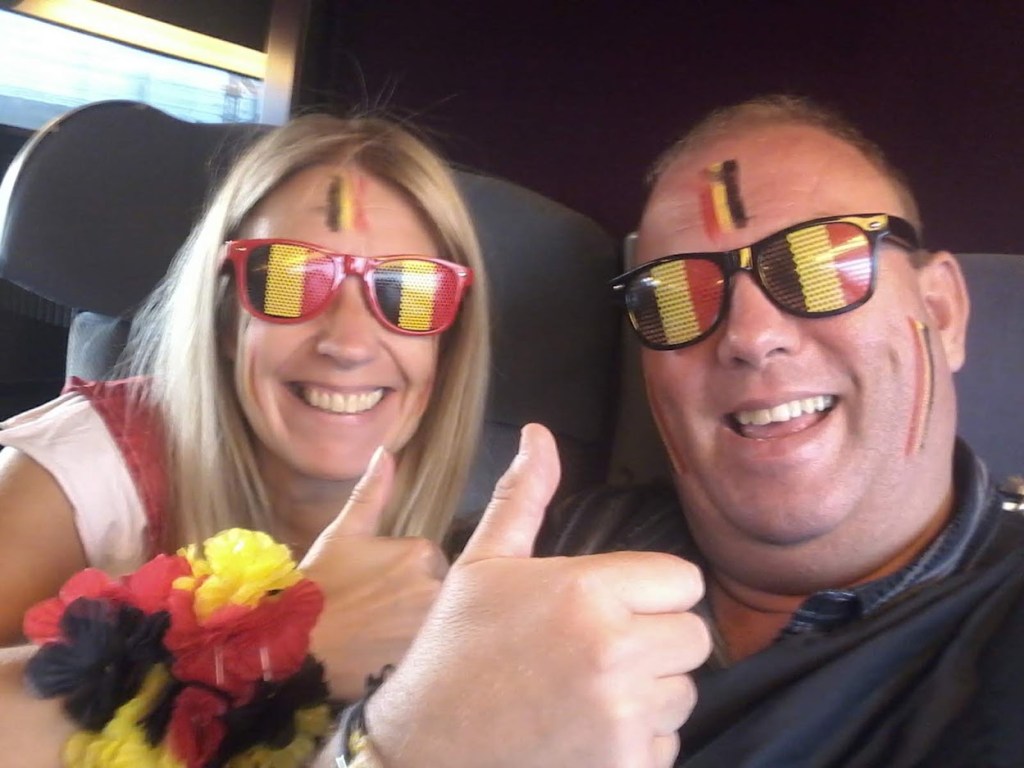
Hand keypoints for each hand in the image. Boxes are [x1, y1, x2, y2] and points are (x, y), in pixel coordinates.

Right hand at [300, 448, 448, 700]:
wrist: (289, 647)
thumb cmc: (315, 589)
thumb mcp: (341, 535)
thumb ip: (371, 493)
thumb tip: (386, 452)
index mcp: (422, 552)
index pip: (429, 561)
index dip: (401, 576)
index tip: (375, 590)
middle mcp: (437, 586)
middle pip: (439, 591)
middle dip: (413, 602)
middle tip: (374, 616)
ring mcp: (434, 628)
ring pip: (437, 622)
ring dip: (416, 629)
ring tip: (377, 640)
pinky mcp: (426, 664)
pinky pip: (434, 656)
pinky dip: (414, 656)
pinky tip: (384, 660)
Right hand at [366, 424, 710, 767]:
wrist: (424, 751)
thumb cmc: (453, 651)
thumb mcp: (482, 565)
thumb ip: (524, 497)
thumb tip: (538, 433)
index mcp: (585, 591)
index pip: (684, 580)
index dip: (651, 591)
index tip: (613, 605)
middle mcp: (614, 652)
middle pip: (694, 637)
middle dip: (656, 640)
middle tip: (599, 650)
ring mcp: (623, 718)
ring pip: (683, 692)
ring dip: (649, 692)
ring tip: (588, 692)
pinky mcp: (625, 766)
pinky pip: (668, 744)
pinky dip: (638, 742)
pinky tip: (586, 733)